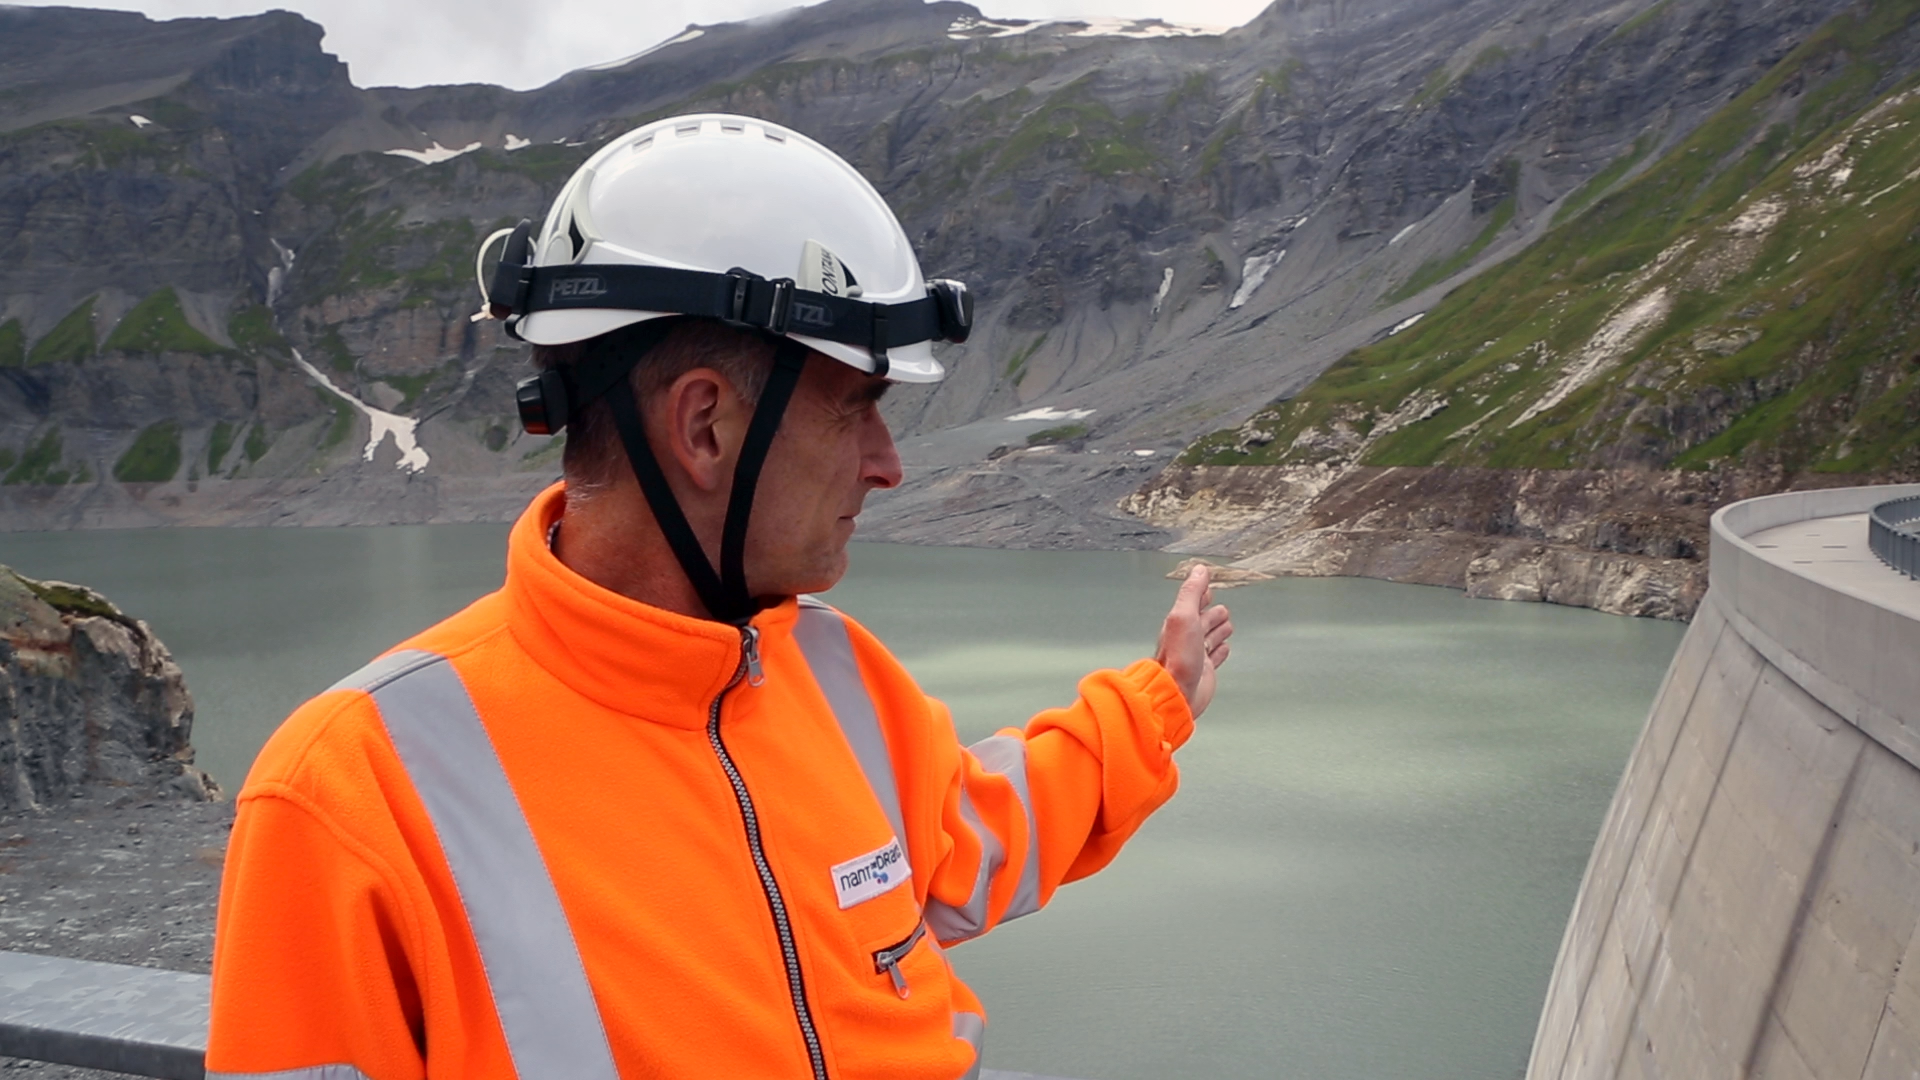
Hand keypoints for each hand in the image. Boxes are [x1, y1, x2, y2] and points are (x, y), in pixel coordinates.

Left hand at [1154, 563, 1232, 718]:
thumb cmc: (1178, 658)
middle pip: (1205, 620)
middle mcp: (1188, 638)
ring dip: (1219, 630)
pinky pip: (1216, 657)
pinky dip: (1221, 650)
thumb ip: (1191, 593)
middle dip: (1214, 613)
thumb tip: (1199, 570)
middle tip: (1220, 609)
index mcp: (1180, 622)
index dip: (1201, 593)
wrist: (1178, 693)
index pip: (1193, 602)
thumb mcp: (1184, 616)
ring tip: (1225, 625)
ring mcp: (1197, 655)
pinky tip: (1223, 649)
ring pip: (1212, 637)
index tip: (1207, 585)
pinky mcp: (1206, 671)